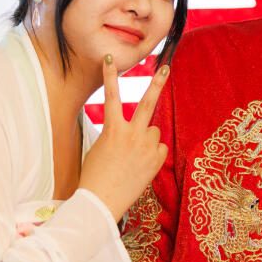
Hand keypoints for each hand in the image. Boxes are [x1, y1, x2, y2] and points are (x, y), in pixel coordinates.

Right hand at [80, 56, 169, 221]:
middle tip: (165, 68)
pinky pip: (160, 148)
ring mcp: (146, 147)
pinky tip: (141, 165)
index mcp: (112, 129)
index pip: (111, 96)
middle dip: (157, 83)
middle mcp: (132, 134)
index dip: (110, 76)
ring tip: (133, 156)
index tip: (109, 59)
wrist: (101, 202)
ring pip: (153, 131)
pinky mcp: (156, 160)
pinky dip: (153, 153)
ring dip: (147, 138)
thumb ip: (117, 133)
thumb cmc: (95, 175)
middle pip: (148, 102)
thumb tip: (135, 130)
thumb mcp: (99, 147)